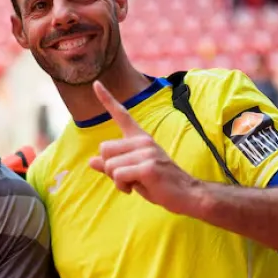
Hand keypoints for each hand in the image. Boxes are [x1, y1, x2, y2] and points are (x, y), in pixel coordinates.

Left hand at [88, 81, 198, 213]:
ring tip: (135, 183)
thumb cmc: (159, 183)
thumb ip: (113, 166)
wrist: (187, 194)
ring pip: (110, 165)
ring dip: (117, 180)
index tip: (95, 83)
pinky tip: (136, 187)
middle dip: (109, 167)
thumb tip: (91, 161)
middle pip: (104, 149)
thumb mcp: (133, 173)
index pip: (121, 114)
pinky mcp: (148, 167)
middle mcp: (143, 140)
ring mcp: (147, 152)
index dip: (107, 99)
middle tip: (127, 176)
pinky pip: (118, 176)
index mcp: (140, 138)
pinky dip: (122, 186)